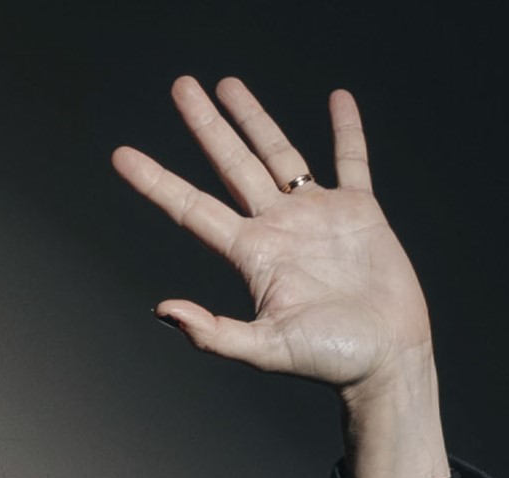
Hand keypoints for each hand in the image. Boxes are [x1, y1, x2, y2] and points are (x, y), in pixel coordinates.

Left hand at [111, 76, 432, 399]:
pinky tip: (338, 100)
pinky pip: (351, 161)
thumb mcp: (265, 349)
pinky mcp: (360, 212)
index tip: (122, 155)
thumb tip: (163, 310)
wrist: (386, 360)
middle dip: (206, 126)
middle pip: (231, 164)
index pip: (191, 208)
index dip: (156, 181)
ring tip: (228, 85)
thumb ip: (214, 333)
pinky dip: (347, 131)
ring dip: (254, 119)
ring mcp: (316, 216)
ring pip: (279, 154)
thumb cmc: (329, 361)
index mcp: (251, 254)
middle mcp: (277, 227)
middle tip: (181, 87)